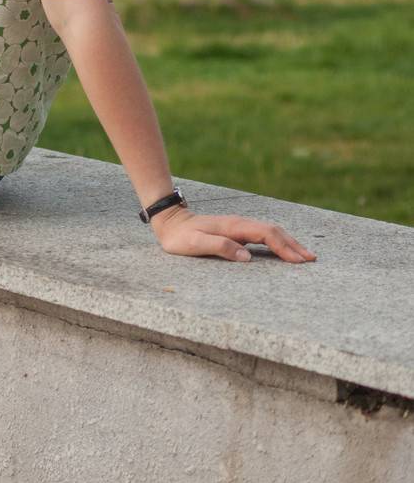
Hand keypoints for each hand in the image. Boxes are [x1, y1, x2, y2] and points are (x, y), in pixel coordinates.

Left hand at [151, 205, 316, 263]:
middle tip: (312, 259)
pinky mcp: (237, 232)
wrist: (170, 222)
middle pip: (274, 231)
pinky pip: (263, 235)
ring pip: (271, 232)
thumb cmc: (180, 237)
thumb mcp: (195, 244)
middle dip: (294, 245)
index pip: (266, 235)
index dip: (284, 247)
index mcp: (234, 227)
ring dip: (289, 242)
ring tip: (304, 256)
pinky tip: (283, 250)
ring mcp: (239, 227)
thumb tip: (247, 257)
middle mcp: (240, 224)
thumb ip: (220, 247)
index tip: (299, 260)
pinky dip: (278, 242)